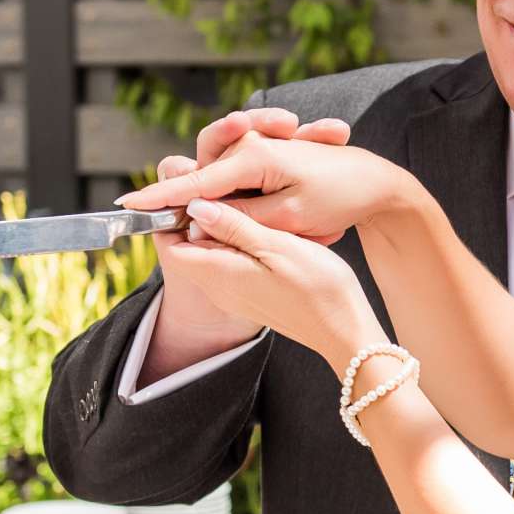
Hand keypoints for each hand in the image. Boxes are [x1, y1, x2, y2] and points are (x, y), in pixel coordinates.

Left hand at [128, 109, 366, 381]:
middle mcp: (218, 287)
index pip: (170, 242)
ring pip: (205, 253)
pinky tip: (257, 224)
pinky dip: (231, 242)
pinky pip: (224, 264)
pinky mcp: (247, 294)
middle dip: (192, 215)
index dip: (172, 213)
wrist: (343, 328)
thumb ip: (234, 226)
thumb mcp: (277, 246)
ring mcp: (232, 293)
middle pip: (186, 246)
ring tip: (240, 199)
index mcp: (219, 273)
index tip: (192, 187)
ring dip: (214, 227)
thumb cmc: (318, 286)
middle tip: (219, 185)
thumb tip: (195, 205)